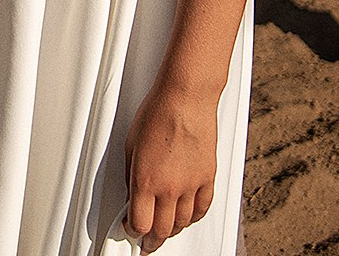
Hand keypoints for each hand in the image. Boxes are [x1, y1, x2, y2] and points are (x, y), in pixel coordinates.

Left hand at [123, 83, 217, 251]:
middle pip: (162, 230)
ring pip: (183, 223)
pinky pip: (202, 208)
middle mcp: (169, 188)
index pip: (140, 223)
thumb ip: (132, 173)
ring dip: (172, 228)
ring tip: (165, 228)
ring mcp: (191, 185)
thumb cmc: (157, 112)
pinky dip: (194, 217)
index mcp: (145, 180)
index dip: (133, 230)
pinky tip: (188, 216)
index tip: (130, 227)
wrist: (185, 98)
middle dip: (152, 239)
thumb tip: (132, 191)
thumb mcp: (131, 144)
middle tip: (147, 242)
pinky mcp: (207, 177)